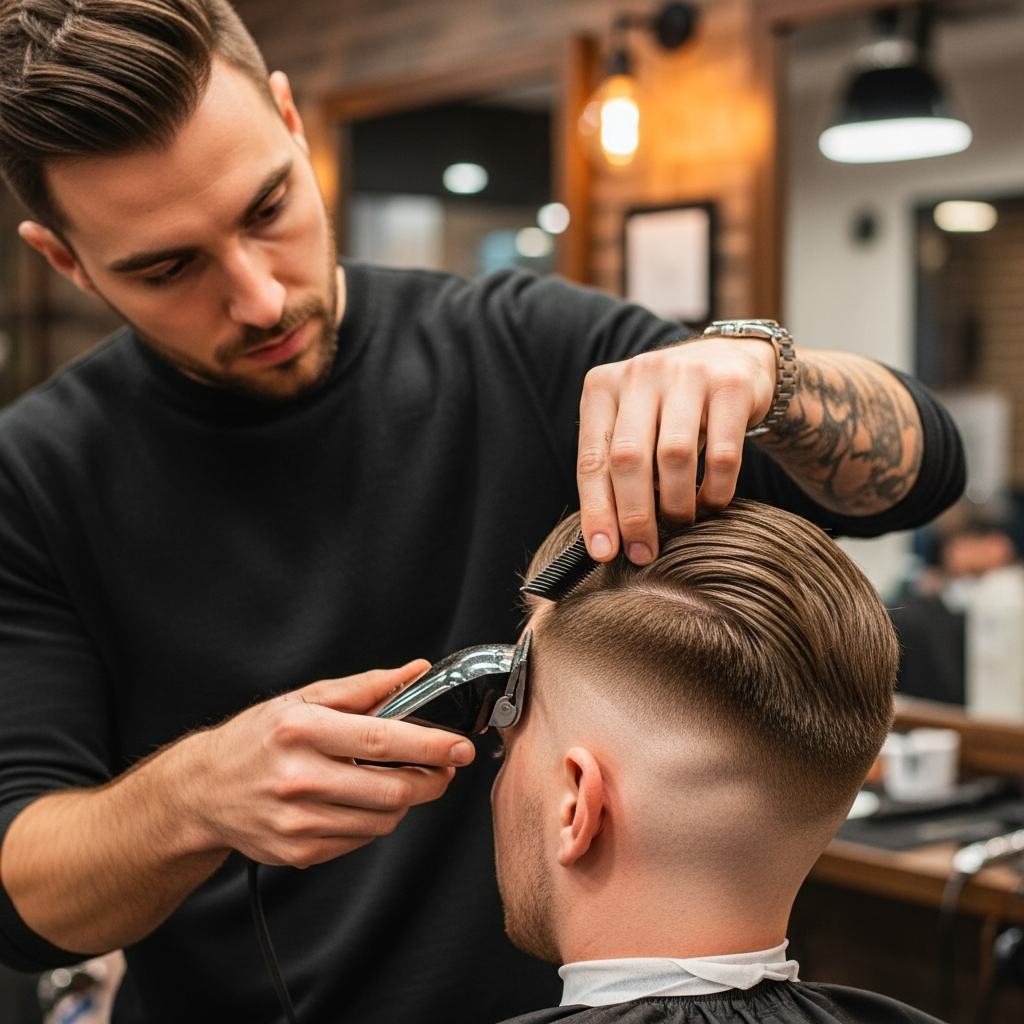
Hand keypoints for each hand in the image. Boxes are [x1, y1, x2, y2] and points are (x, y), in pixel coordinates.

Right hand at [172, 661, 474, 867]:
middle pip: (392, 789)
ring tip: (398, 778)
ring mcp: (298, 821)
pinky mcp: (300, 851)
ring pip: (383, 819)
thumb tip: (415, 672)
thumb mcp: (304, 699)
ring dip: (404, 800)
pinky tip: (361, 800)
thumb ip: (365, 687)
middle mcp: (298, 778)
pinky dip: (374, 819)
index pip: (382, 740)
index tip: (460, 746)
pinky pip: (361, 838)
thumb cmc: (256, 739)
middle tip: (443, 766)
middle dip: (431, 779)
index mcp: (301, 730)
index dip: (430, 745)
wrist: (202, 791)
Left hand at [577, 338, 775, 563]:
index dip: (597, 510)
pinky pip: (723, 454)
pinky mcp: (731, 386)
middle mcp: (640, 373)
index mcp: (602, 387)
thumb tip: (604, 539)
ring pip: (675, 456)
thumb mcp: (632, 423)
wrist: (733, 359)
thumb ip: (614, 467)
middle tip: (643, 552)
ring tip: (680, 523)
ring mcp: (687, 374)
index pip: (592, 459)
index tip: (604, 552)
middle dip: (635, 515)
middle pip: (629, 458)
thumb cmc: (669, 408)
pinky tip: (711, 503)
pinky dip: (715, 490)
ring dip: (676, 503)